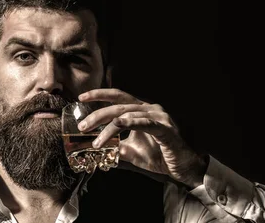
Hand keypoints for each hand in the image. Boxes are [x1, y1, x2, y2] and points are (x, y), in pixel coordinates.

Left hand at [77, 88, 207, 187]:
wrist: (183, 169)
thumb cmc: (160, 157)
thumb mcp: (132, 152)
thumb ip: (116, 147)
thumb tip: (97, 150)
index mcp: (142, 110)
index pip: (118, 97)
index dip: (100, 95)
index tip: (82, 97)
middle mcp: (151, 109)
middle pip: (119, 105)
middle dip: (98, 115)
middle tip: (82, 127)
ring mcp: (159, 117)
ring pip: (128, 115)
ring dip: (109, 129)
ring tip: (96, 142)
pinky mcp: (165, 129)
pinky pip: (145, 123)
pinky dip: (131, 122)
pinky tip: (118, 124)